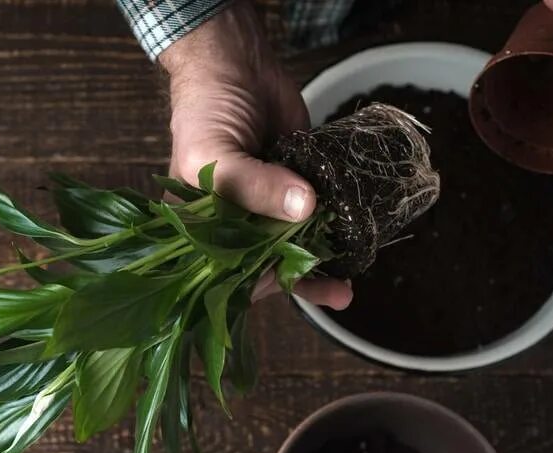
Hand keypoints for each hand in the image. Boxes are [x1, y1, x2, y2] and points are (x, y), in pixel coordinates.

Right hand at [159, 1, 352, 309]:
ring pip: (294, 245)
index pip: (228, 272)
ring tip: (348, 282)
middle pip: (266, 265)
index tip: (294, 289)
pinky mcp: (297, 185)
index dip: (260, 286)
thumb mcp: (213, 154)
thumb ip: (253, 186)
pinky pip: (317, 214)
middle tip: (336, 289)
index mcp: (200, 230)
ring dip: (321, 262)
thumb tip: (305, 209)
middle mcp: (233, 225)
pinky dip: (333, 228)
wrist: (234, 63)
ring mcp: (267, 206)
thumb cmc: (204, 111)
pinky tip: (352, 242)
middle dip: (300, 279)